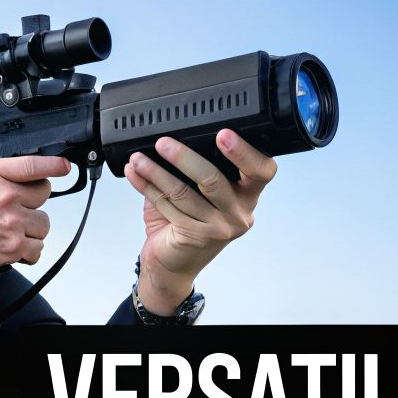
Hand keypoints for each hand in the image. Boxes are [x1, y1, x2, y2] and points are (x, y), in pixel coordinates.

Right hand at [0, 155, 70, 281]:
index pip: (32, 165)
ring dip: (31, 230)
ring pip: (44, 223)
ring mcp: (11, 221)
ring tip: (9, 230)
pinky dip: (28, 251)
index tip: (64, 166)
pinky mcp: (15, 245)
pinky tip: (10, 245)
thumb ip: (4, 170)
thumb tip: (35, 170)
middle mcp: (4, 195)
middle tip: (12, 210)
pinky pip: (39, 247)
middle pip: (44, 194)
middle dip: (32, 203)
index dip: (53, 165)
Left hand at [126, 129, 276, 313]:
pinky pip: (168, 205)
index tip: (223, 134)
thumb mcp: (200, 193)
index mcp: (248, 195)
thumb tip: (173, 137)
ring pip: (184, 192)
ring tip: (139, 157)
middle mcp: (240, 213)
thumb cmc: (187, 224)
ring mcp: (219, 228)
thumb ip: (195, 168)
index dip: (244, 152)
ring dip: (156, 171)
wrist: (172, 263)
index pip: (261, 171)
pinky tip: (136, 173)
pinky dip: (147, 186)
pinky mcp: (195, 237)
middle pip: (214, 180)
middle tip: (163, 142)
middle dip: (185, 158)